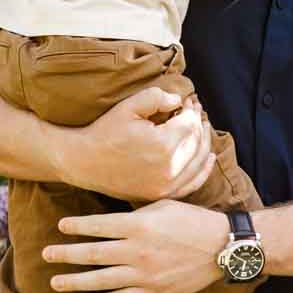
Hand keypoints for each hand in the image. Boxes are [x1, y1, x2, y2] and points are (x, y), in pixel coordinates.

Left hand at [47, 200, 232, 292]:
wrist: (222, 247)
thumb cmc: (194, 221)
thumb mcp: (164, 205)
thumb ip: (136, 213)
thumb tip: (112, 217)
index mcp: (139, 225)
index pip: (98, 225)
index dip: (77, 226)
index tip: (61, 227)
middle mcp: (137, 250)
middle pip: (92, 253)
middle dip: (66, 254)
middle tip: (46, 254)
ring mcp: (145, 274)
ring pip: (101, 279)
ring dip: (75, 281)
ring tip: (56, 281)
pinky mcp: (153, 291)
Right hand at [58, 88, 216, 202]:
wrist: (83, 162)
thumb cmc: (105, 132)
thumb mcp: (129, 106)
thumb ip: (158, 97)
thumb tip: (180, 101)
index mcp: (164, 145)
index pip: (191, 124)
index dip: (191, 110)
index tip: (187, 101)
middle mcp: (170, 168)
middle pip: (197, 141)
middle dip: (199, 123)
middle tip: (194, 110)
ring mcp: (166, 185)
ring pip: (199, 162)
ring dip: (204, 142)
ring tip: (202, 127)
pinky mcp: (161, 195)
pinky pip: (191, 184)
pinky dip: (203, 170)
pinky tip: (208, 157)